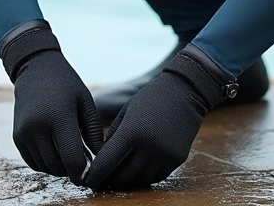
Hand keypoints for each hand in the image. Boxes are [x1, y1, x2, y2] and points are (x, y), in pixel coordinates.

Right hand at [0, 21, 102, 184]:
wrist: (35, 69)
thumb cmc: (66, 85)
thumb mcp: (86, 102)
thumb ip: (94, 133)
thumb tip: (98, 161)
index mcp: (59, 117)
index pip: (72, 159)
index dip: (83, 173)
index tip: (91, 174)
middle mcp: (38, 128)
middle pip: (58, 166)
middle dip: (73, 170)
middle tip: (83, 162)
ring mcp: (24, 134)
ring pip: (45, 167)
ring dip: (59, 168)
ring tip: (70, 154)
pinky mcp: (17, 137)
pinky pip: (33, 162)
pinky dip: (46, 164)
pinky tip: (57, 152)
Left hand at [84, 44, 236, 189]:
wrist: (185, 91)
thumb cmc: (151, 98)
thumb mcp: (126, 113)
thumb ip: (114, 137)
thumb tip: (102, 159)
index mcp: (132, 131)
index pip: (107, 162)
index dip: (96, 175)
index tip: (88, 181)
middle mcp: (149, 146)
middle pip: (123, 176)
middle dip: (111, 179)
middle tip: (104, 178)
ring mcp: (165, 154)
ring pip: (140, 180)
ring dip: (129, 180)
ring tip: (120, 174)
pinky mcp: (177, 159)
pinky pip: (157, 177)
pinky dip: (145, 176)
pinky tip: (139, 169)